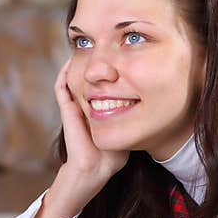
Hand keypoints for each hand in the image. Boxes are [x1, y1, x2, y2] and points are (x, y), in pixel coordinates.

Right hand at [55, 57, 128, 181]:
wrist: (96, 168)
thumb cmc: (113, 156)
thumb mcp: (130, 130)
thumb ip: (137, 118)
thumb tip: (156, 104)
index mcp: (98, 111)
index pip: (101, 86)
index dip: (107, 73)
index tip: (119, 60)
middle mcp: (85, 106)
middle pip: (86, 79)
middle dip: (93, 65)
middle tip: (101, 50)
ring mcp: (75, 107)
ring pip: (72, 79)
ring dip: (77, 64)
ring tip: (85, 49)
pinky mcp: (67, 109)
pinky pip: (61, 86)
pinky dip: (64, 72)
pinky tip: (71, 60)